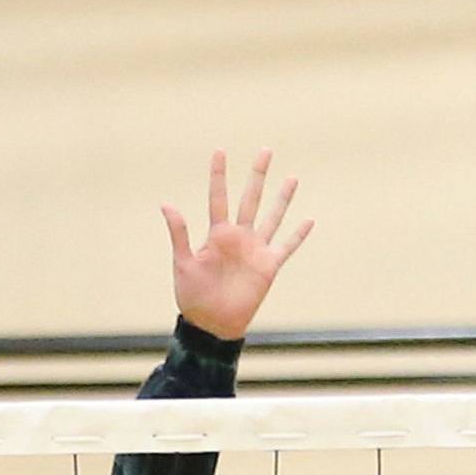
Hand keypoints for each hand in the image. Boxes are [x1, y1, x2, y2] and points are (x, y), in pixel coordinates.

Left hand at [162, 150, 311, 341]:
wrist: (212, 324)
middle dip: (258, 175)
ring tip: (292, 177)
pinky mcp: (268, 267)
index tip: (219, 151)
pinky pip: (286, 247)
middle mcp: (238, 237)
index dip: (218, 174)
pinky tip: (308, 220)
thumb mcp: (183, 263)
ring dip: (282, 198)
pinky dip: (297, 235)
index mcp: (217, 234)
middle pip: (250, 198)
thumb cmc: (193, 296)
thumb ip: (179, 233)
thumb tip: (166, 204)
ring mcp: (255, 250)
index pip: (218, 197)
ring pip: (272, 217)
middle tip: (265, 150)